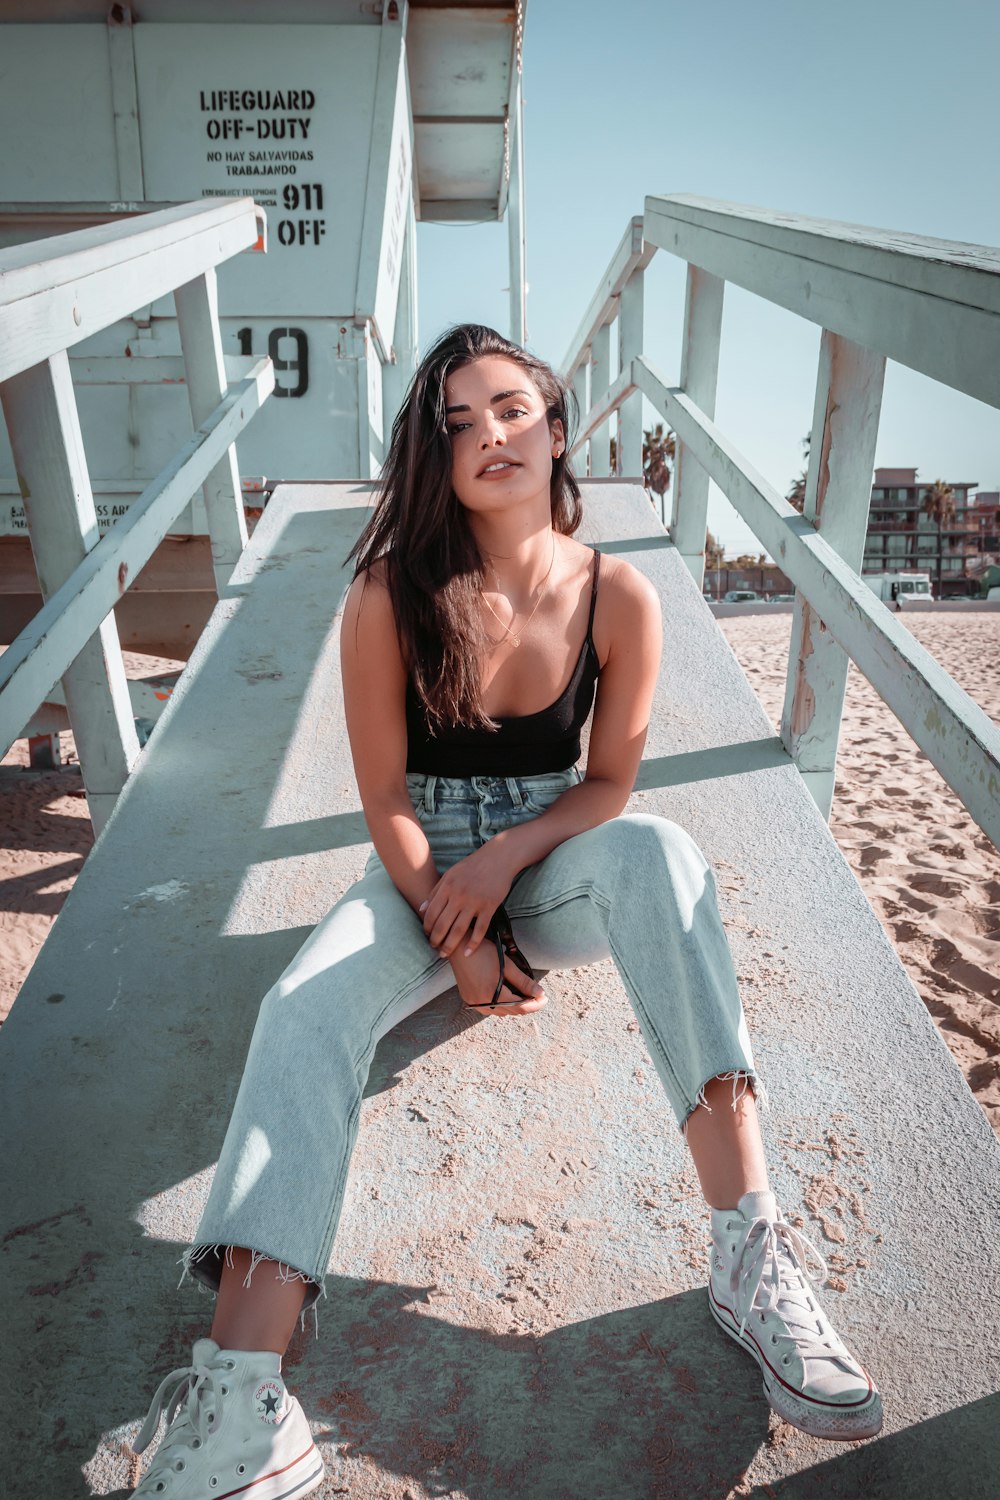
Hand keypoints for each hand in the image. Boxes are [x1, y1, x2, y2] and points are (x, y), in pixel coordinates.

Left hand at [419, 840, 519, 959]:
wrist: (498, 858)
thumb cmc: (472, 866)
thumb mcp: (450, 875)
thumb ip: (435, 891)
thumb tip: (421, 909)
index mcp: (447, 887)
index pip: (431, 913)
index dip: (426, 927)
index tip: (426, 935)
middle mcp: (459, 895)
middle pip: (443, 924)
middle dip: (435, 940)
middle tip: (434, 949)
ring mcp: (475, 902)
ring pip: (459, 930)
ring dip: (450, 945)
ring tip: (444, 954)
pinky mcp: (490, 906)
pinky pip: (480, 929)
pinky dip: (473, 943)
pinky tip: (467, 953)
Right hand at [450, 943, 545, 1015]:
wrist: (458, 947)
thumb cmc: (483, 952)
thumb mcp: (507, 965)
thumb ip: (523, 982)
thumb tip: (539, 993)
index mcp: (493, 994)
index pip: (520, 1007)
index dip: (535, 1004)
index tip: (544, 998)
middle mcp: (482, 1003)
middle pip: (511, 1011)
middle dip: (527, 1005)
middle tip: (538, 996)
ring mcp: (474, 1003)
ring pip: (501, 1012)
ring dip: (514, 1006)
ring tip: (524, 994)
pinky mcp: (469, 999)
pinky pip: (490, 1008)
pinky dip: (501, 1005)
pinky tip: (506, 995)